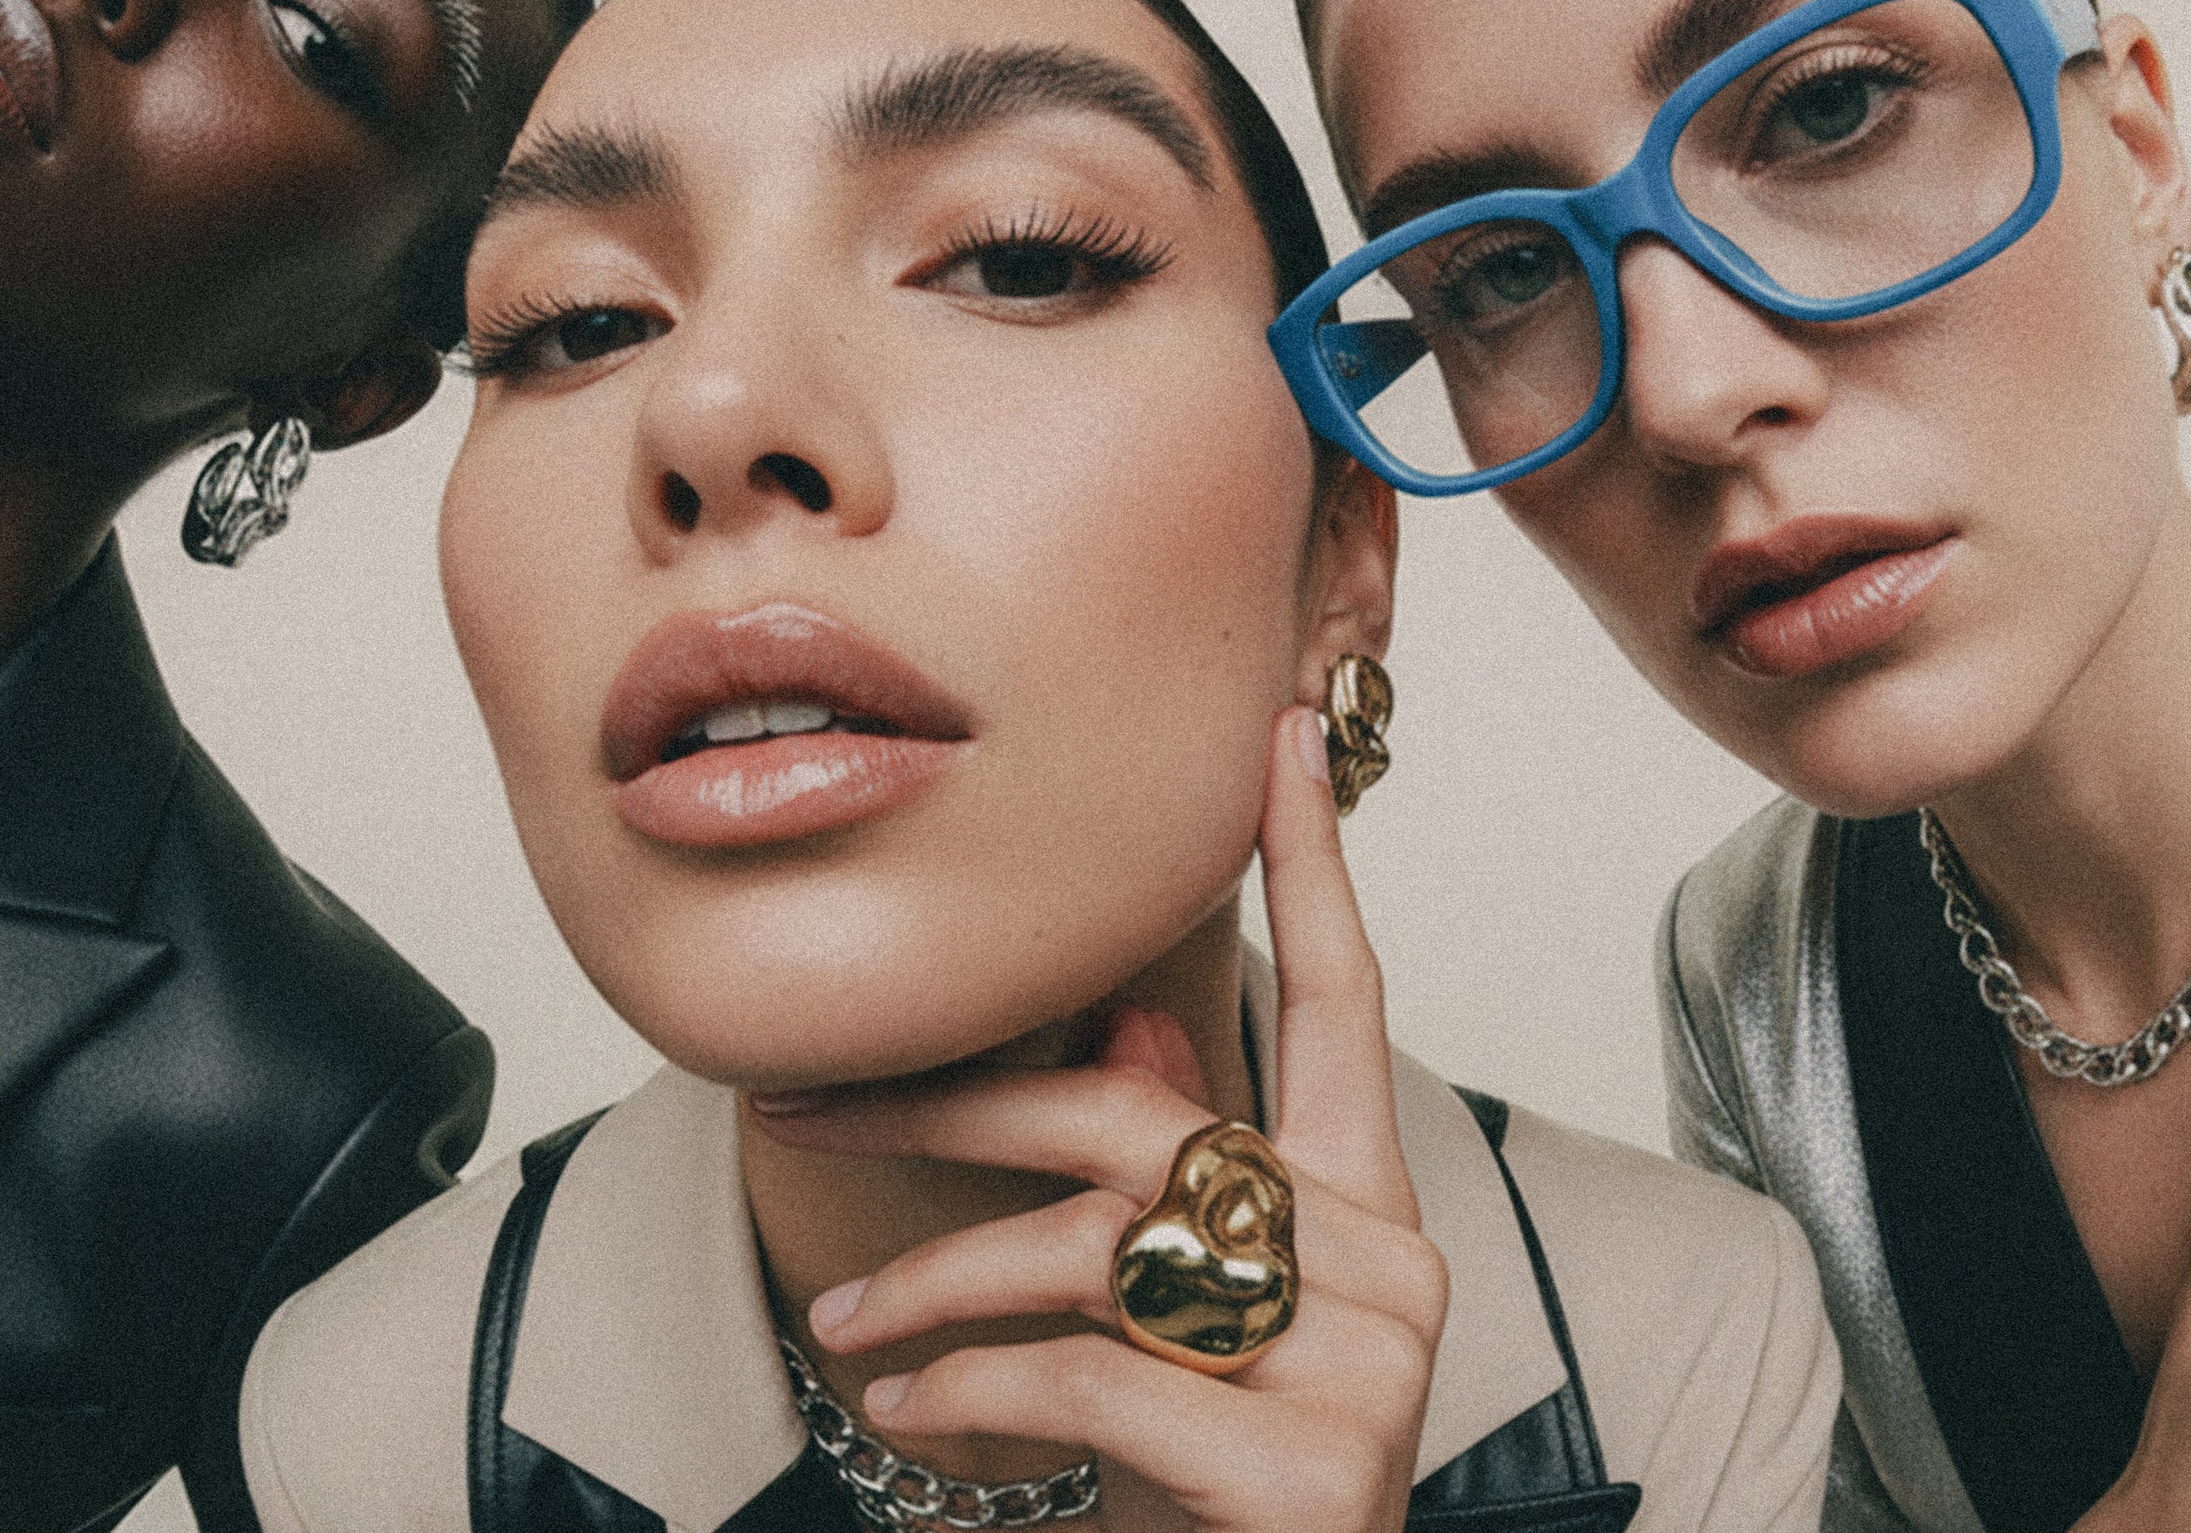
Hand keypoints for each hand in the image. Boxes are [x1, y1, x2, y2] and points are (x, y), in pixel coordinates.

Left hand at [749, 706, 1446, 1530]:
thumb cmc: (1208, 1491)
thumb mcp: (1173, 1328)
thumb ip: (1160, 1180)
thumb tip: (1129, 1017)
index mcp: (1366, 1208)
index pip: (1346, 1003)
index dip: (1312, 866)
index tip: (1279, 734)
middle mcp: (1391, 1262)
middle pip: (1137, 1116)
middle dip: (944, 1108)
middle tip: (799, 1111)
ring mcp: (1370, 1365)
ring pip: (1094, 1248)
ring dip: (929, 1279)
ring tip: (838, 1332)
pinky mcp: (1313, 1468)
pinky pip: (1085, 1375)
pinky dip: (965, 1385)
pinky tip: (907, 1409)